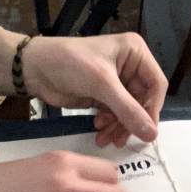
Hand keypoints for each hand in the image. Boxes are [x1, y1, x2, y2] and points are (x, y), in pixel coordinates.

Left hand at [22, 33, 166, 146]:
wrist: (34, 68)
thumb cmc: (70, 64)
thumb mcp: (102, 84)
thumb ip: (128, 110)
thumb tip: (152, 135)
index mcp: (135, 52)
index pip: (156, 84)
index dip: (153, 109)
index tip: (147, 131)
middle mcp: (129, 65)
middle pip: (142, 101)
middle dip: (131, 121)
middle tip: (120, 140)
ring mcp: (116, 81)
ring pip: (129, 110)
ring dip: (119, 126)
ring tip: (105, 139)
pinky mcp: (102, 94)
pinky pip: (115, 113)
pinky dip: (109, 124)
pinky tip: (99, 130)